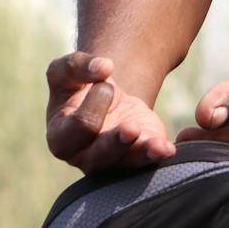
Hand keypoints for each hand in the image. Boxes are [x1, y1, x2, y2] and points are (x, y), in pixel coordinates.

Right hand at [44, 52, 176, 173]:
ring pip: (127, 162)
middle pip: (101, 155)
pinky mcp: (137, 157)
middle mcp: (84, 157)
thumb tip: (103, 67)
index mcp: (60, 138)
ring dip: (140, 151)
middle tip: (120, 100)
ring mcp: (112, 162)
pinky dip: (159, 152)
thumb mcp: (66, 71)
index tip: (104, 83)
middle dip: (116, 134)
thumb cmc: (78, 88)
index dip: (94, 104)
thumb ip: (75, 65)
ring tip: (154, 141)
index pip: (79, 128)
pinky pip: (148, 160)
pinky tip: (167, 148)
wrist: (105, 98)